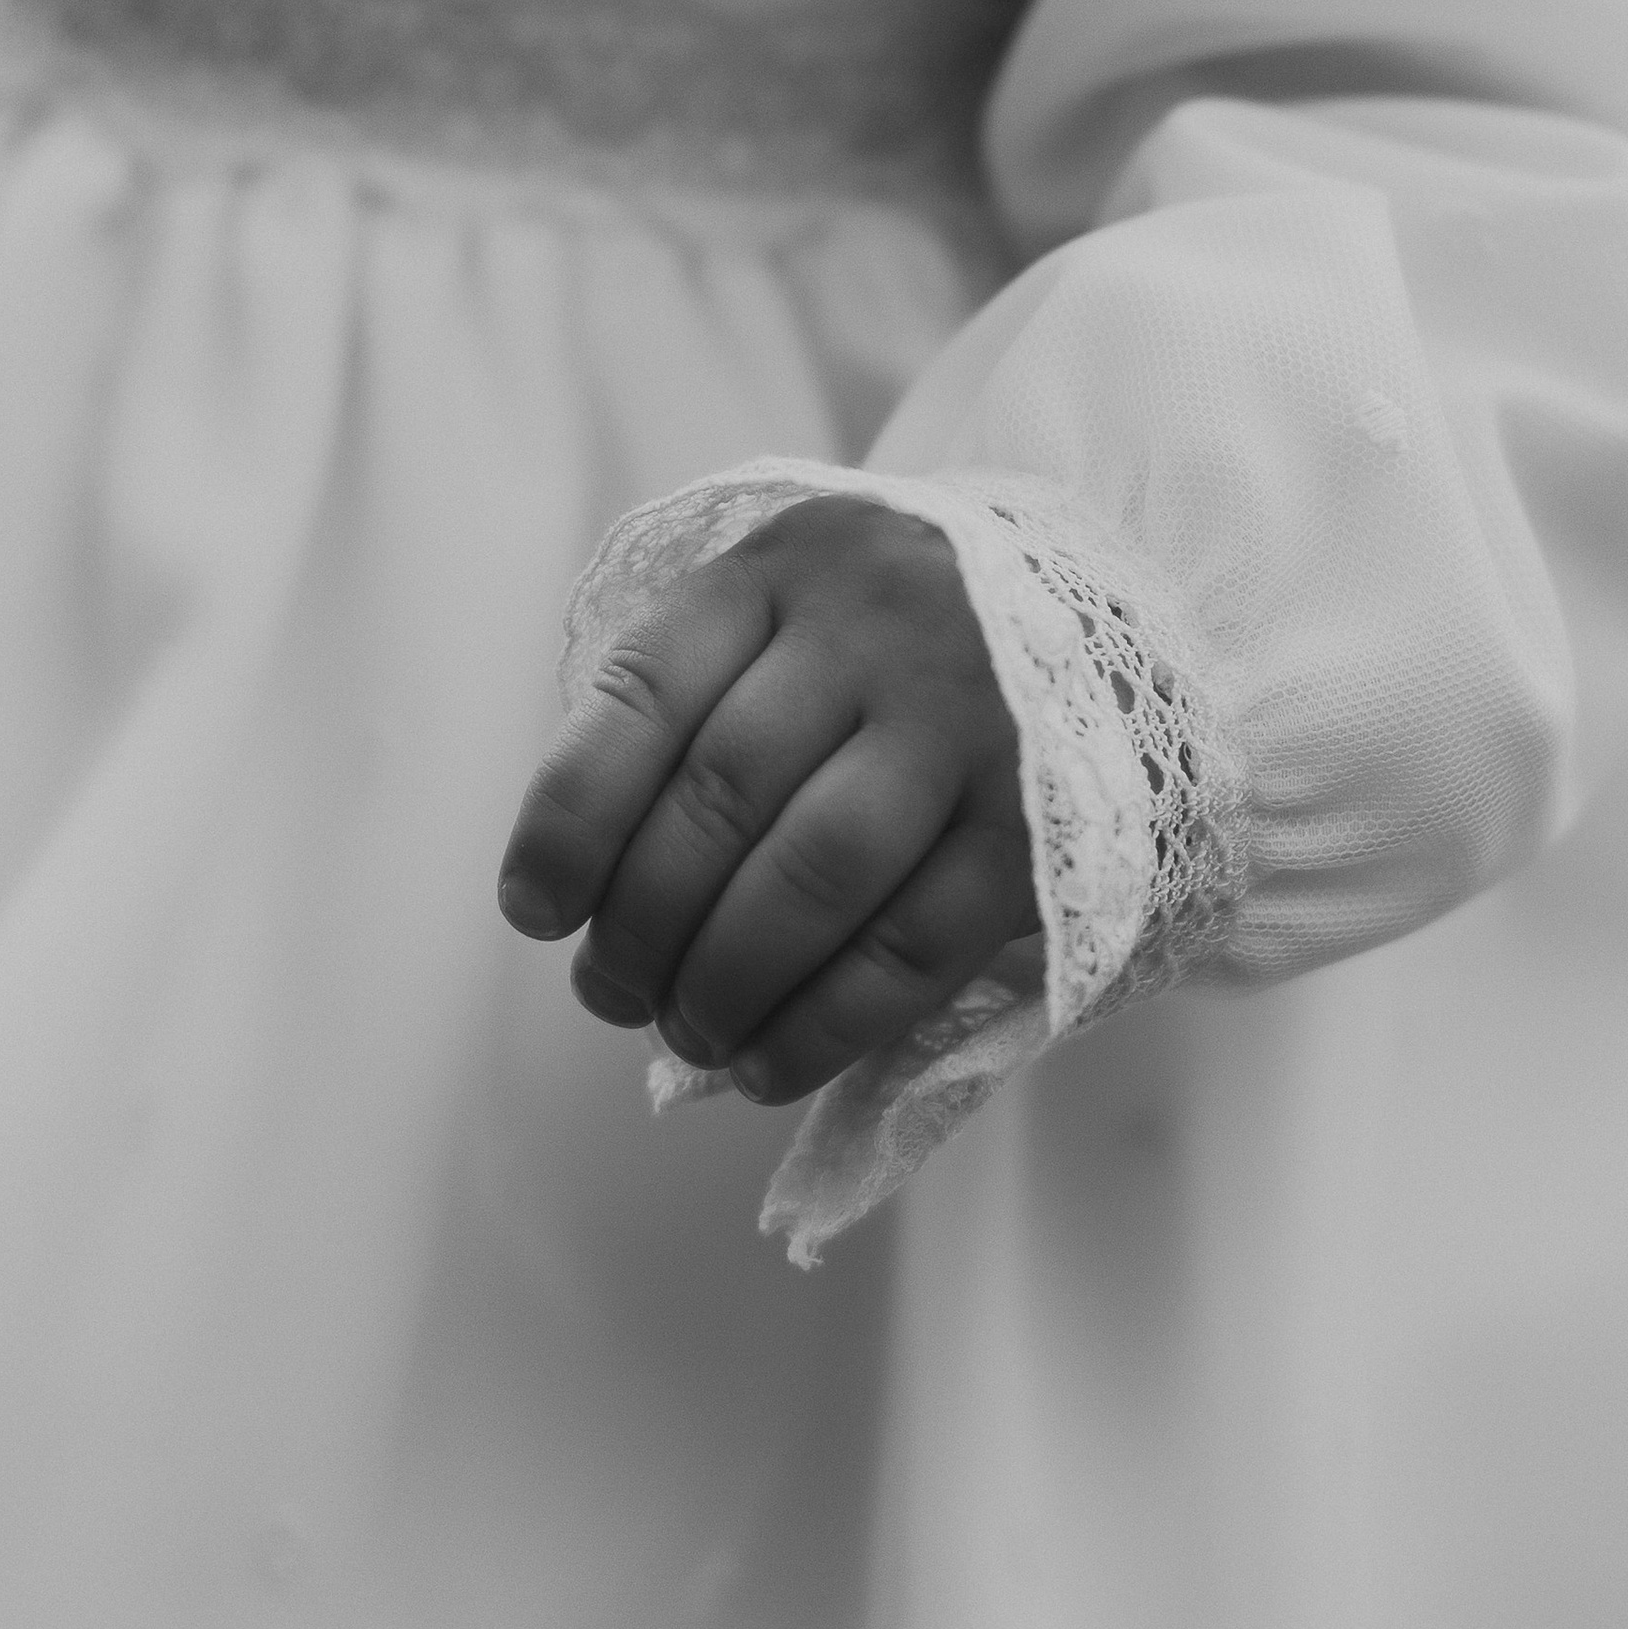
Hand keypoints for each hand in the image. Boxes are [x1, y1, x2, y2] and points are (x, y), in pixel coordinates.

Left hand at [497, 496, 1037, 1105]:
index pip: (646, 690)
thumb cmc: (884, 644)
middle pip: (721, 796)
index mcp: (787, 565)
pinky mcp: (1040, 824)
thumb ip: (690, 712)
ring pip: (813, 876)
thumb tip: (577, 900)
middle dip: (641, 925)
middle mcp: (881, 627)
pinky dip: (822, 1025)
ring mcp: (971, 721)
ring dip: (724, 981)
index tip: (531, 911)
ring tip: (685, 1029)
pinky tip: (765, 1063)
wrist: (1095, 620)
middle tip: (611, 993)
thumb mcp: (783, 615)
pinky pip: (912, 946)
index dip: (571, 817)